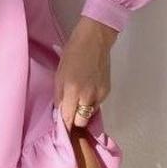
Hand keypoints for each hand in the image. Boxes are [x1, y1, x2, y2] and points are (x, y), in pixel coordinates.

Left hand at [54, 15, 117, 131]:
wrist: (95, 39)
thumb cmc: (72, 53)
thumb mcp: (59, 74)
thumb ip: (59, 96)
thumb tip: (59, 112)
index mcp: (72, 90)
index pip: (67, 119)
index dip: (63, 125)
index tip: (60, 128)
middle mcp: (87, 96)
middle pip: (80, 122)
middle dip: (73, 120)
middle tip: (68, 112)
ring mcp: (100, 95)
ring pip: (89, 115)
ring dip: (82, 111)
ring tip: (78, 98)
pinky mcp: (107, 92)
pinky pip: (96, 105)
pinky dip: (91, 102)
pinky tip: (87, 90)